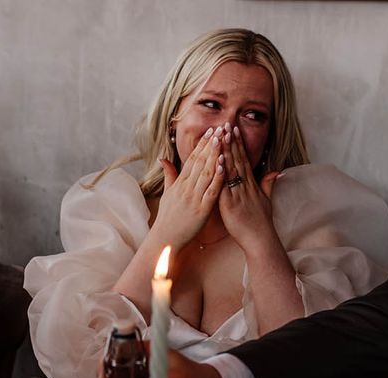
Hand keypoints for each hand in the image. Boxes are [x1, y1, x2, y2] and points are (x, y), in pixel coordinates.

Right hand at [152, 126, 224, 249]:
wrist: (166, 239)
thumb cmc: (167, 218)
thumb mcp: (167, 194)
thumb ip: (169, 175)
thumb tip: (163, 159)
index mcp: (180, 183)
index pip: (192, 159)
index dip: (202, 144)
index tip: (211, 131)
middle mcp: (186, 187)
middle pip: (200, 162)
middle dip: (211, 144)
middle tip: (220, 128)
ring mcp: (194, 198)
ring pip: (206, 172)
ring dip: (215, 155)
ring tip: (223, 140)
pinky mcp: (201, 209)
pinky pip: (211, 191)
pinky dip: (217, 178)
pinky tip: (224, 166)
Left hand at [218, 124, 280, 253]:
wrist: (260, 240)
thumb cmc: (262, 223)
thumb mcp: (267, 201)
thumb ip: (269, 184)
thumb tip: (276, 172)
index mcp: (251, 185)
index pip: (244, 160)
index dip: (238, 144)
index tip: (233, 129)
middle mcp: (244, 187)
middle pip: (237, 160)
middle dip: (231, 142)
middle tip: (225, 124)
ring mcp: (237, 195)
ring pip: (230, 169)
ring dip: (225, 151)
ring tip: (220, 135)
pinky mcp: (229, 205)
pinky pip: (224, 186)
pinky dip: (221, 173)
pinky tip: (216, 160)